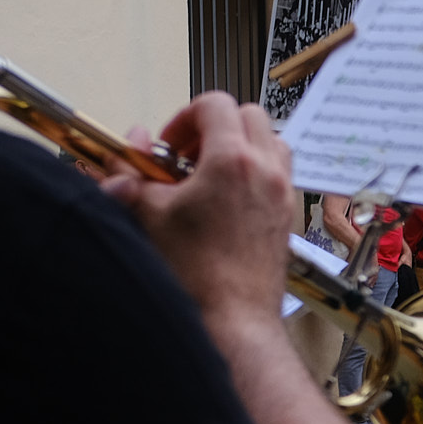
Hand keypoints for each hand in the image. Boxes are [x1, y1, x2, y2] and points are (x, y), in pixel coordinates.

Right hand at [101, 93, 297, 326]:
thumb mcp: (147, 214)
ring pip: (270, 141)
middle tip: (187, 157)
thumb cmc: (193, 274)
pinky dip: (256, 172)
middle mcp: (266, 171)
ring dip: (240, 146)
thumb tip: (134, 143)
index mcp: (232, 161)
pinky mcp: (288, 215)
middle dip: (215, 127)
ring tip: (207, 176)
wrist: (232, 319)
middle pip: (248, 115)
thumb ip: (134, 170)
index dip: (185, 117)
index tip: (169, 146)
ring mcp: (283, 193)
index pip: (215, 104)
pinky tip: (226, 201)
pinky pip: (279, 173)